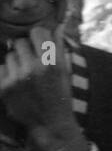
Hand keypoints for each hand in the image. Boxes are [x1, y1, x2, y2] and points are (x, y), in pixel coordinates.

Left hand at [0, 26, 81, 150]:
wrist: (51, 125)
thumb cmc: (60, 97)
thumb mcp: (65, 72)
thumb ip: (59, 48)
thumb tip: (57, 25)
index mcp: (53, 63)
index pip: (37, 32)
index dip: (37, 37)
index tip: (38, 44)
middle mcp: (35, 68)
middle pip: (19, 42)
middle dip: (25, 51)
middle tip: (32, 65)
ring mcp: (17, 77)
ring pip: (9, 56)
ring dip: (16, 63)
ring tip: (25, 77)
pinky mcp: (4, 86)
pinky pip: (1, 68)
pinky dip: (7, 74)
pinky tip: (17, 85)